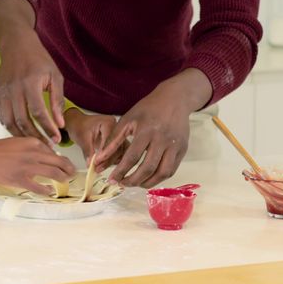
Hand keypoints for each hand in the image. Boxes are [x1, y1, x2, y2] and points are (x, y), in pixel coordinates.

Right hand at [0, 0, 65, 143]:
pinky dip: (11, 128)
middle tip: (47, 146)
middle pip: (23, 121)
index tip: (56, 139)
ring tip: (35, 142)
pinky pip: (2, 117)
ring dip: (23, 136)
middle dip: (36, 137)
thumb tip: (60, 123)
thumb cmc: (39, 60)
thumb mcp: (55, 77)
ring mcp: (2, 91)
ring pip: (10, 122)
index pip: (38, 112)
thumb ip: (57, 101)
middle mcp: (14, 88)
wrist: (17, 45)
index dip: (48, 128)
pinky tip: (22, 133)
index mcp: (30, 82)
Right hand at [0, 137, 74, 195]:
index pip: (54, 152)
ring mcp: (28, 167)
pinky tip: (50, 192)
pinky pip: (40, 187)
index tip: (65, 164)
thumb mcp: (18, 141)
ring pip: (54, 174)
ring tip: (66, 181)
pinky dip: (47, 191)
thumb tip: (46, 155)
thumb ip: (32, 147)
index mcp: (33, 142)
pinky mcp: (21, 179)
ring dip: (63, 178)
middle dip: (69, 169)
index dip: (62, 160)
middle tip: (72, 173)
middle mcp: (34, 153)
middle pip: (59, 162)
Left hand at [63, 108, 123, 170]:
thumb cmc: (79, 126)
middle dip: (108, 159)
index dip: (105, 152)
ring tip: (99, 168)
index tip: (96, 162)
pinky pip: (119, 154)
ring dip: (111, 162)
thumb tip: (91, 164)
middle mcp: (117, 129)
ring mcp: (118, 137)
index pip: (110, 139)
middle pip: (118, 147)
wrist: (78, 124)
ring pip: (120, 152)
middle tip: (97, 168)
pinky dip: (112, 161)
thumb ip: (87, 150)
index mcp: (108, 123)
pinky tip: (104, 166)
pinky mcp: (117, 144)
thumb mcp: (82, 138)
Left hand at [98, 69, 211, 187]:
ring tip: (135, 183)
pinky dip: (159, 178)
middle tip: (122, 184)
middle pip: (147, 168)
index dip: (121, 171)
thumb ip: (113, 141)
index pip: (132, 157)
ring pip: (162, 173)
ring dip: (147, 183)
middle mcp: (162, 140)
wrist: (174, 99)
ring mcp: (175, 146)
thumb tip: (99, 159)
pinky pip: (171, 170)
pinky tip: (149, 178)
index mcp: (146, 131)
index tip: (112, 180)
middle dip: (133, 181)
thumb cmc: (148, 109)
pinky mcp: (183, 150)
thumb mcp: (128, 120)